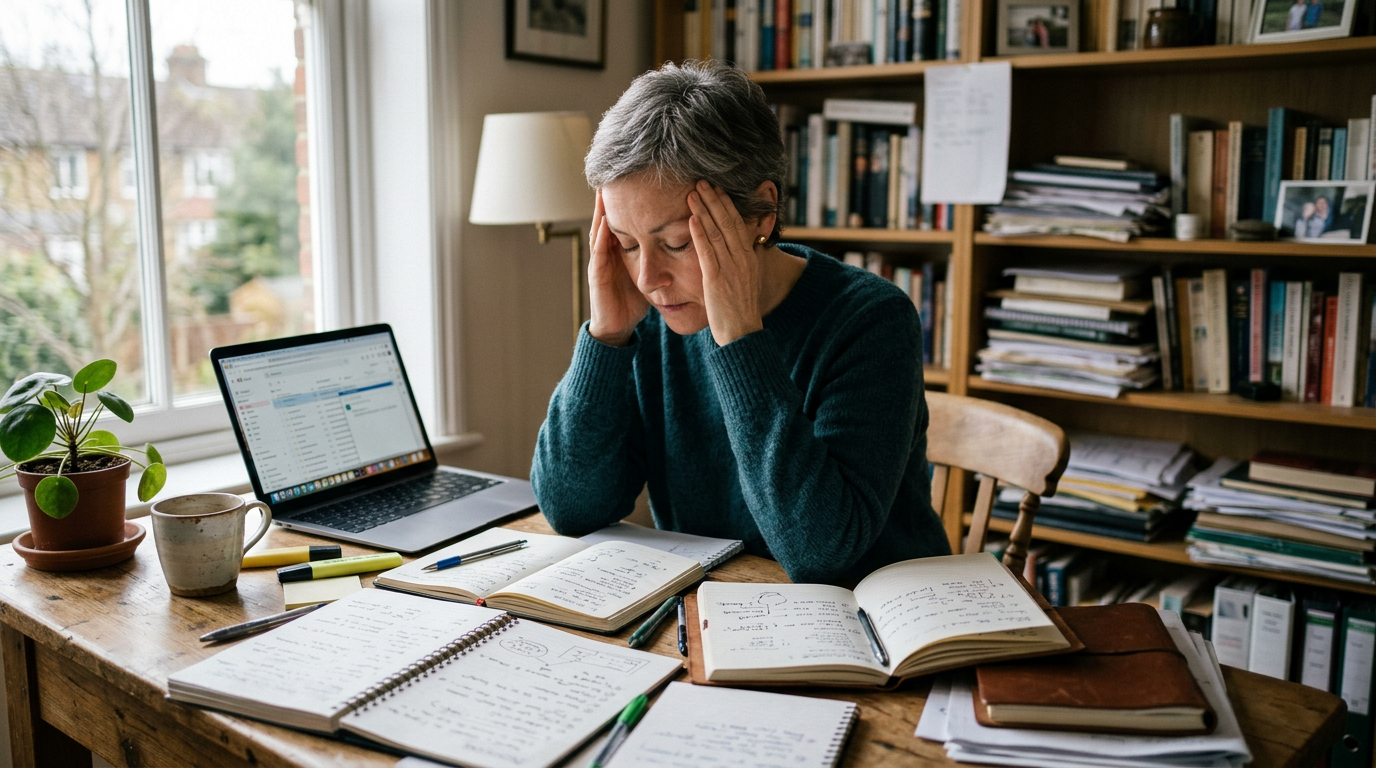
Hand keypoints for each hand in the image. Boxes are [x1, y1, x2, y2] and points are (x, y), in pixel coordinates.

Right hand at [587, 189, 648, 346]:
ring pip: (600, 230)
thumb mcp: (647, 276)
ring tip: (605, 191)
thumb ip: (657, 260)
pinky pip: (599, 251)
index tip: (637, 182)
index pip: (624, 222)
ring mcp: (600, 263)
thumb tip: (679, 246)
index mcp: (620, 252)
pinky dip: (601, 235)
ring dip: (602, 211)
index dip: (628, 204)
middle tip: (615, 176)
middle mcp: (608, 253)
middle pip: (609, 220)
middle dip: (612, 200)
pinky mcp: (597, 275)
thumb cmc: (631, 302)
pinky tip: (605, 221)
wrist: (617, 327)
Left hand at [688, 181, 764, 346]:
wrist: (742, 333)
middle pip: (728, 222)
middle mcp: (742, 259)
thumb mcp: (743, 280)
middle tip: (701, 181)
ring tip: (693, 193)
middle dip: (714, 200)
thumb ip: (738, 261)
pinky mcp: (716, 280)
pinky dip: (700, 234)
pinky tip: (692, 219)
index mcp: (748, 257)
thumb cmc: (739, 309)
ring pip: (717, 232)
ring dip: (704, 210)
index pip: (737, 224)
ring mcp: (730, 268)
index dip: (726, 204)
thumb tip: (736, 247)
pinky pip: (708, 252)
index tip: (716, 189)